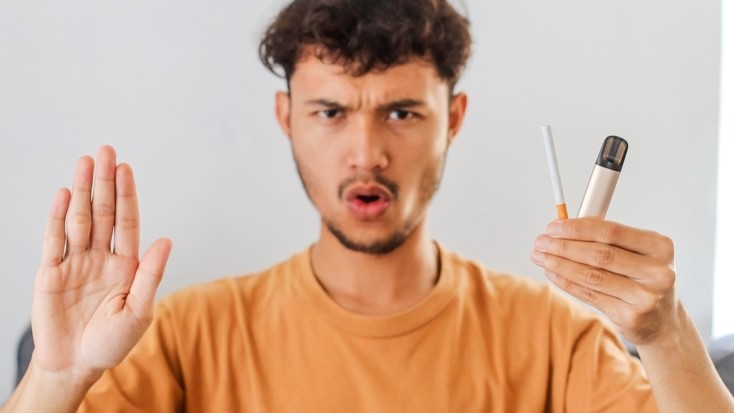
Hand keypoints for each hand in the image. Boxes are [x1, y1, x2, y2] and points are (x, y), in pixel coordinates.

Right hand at [31, 146, 171, 379]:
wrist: (76, 365)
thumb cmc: (112, 342)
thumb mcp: (140, 311)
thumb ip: (150, 275)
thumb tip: (167, 240)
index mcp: (126, 264)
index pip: (127, 222)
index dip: (127, 195)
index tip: (127, 168)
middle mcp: (101, 257)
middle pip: (103, 212)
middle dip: (104, 182)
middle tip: (106, 151)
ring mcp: (75, 262)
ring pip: (79, 219)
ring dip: (81, 191)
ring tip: (85, 162)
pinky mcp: (50, 273)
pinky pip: (54, 240)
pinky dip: (57, 216)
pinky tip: (63, 194)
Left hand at [531, 218, 676, 344]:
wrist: (664, 322)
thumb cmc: (644, 279)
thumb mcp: (639, 254)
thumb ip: (608, 240)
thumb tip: (564, 226)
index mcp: (660, 246)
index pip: (610, 231)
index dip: (577, 228)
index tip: (553, 226)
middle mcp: (657, 271)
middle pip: (599, 254)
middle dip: (563, 246)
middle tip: (540, 242)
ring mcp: (645, 296)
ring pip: (592, 276)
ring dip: (559, 264)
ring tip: (540, 256)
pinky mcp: (631, 316)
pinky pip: (590, 295)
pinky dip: (566, 282)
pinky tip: (552, 273)